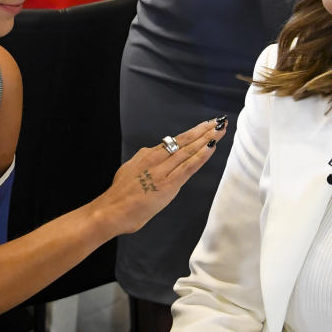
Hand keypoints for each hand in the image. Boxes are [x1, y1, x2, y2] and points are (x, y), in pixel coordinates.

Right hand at [97, 117, 226, 234]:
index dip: (192, 132)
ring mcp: (163, 170)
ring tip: (220, 129)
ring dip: (207, 138)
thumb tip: (151, 159)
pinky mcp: (168, 184)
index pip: (175, 141)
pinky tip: (211, 147)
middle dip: (204, 130)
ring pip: (189, 150)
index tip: (205, 125)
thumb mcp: (130, 170)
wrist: (111, 210)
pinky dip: (201, 156)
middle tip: (220, 121)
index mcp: (148, 155)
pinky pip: (189, 167)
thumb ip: (144, 164)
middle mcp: (156, 158)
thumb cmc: (119, 196)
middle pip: (185, 141)